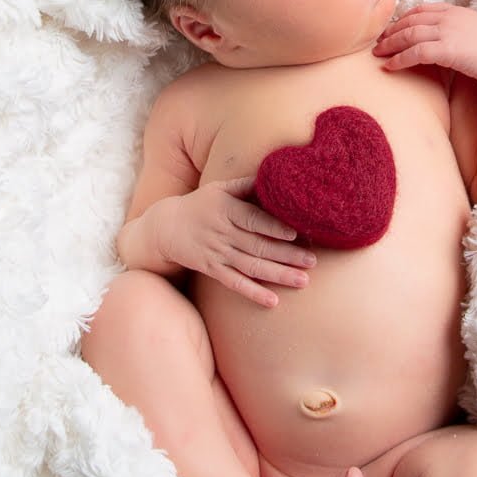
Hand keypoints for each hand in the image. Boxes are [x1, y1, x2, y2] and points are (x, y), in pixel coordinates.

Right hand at [154, 177, 315, 307]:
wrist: (165, 227)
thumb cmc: (199, 204)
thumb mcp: (218, 188)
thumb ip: (245, 184)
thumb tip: (273, 175)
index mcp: (226, 210)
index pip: (253, 219)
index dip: (273, 227)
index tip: (295, 234)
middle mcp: (223, 233)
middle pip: (258, 246)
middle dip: (286, 255)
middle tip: (312, 261)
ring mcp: (217, 254)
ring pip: (251, 267)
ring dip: (278, 275)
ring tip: (303, 281)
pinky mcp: (212, 270)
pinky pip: (234, 284)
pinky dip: (253, 293)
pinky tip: (273, 301)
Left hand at [373, 3, 476, 84]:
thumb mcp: (472, 32)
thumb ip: (454, 31)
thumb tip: (440, 42)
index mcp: (454, 11)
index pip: (421, 9)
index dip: (402, 19)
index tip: (390, 29)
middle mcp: (448, 17)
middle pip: (410, 21)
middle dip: (390, 32)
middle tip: (377, 43)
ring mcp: (447, 31)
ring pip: (409, 35)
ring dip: (390, 45)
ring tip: (377, 55)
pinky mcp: (446, 49)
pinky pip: (415, 52)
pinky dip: (399, 59)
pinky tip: (390, 67)